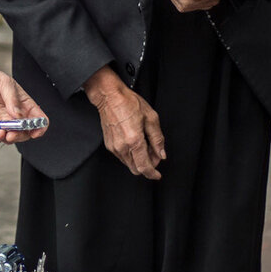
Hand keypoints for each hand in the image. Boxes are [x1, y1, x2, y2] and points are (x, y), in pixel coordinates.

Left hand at [0, 56, 46, 143]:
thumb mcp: (5, 83)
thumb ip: (12, 99)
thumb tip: (19, 115)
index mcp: (25, 104)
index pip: (39, 118)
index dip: (40, 127)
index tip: (35, 132)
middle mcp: (15, 115)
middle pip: (25, 132)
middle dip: (20, 136)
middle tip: (12, 133)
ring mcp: (3, 121)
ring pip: (11, 138)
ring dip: (7, 138)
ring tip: (0, 132)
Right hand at [84, 65, 164, 179]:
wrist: (110, 96)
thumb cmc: (129, 103)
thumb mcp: (151, 118)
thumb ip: (158, 139)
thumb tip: (161, 153)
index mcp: (134, 141)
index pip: (144, 167)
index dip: (152, 173)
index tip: (157, 175)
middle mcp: (122, 147)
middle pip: (136, 169)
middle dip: (147, 166)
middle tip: (154, 154)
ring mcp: (114, 147)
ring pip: (129, 164)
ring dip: (138, 160)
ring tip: (144, 145)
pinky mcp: (109, 145)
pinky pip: (122, 157)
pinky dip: (131, 154)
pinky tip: (135, 142)